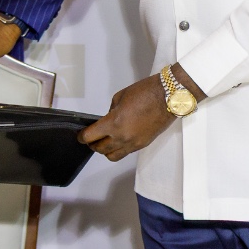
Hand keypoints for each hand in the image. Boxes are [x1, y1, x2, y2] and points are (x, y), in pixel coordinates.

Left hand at [77, 65, 200, 161]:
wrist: (168, 97)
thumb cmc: (146, 93)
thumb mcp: (119, 97)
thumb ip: (110, 112)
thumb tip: (107, 120)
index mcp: (114, 123)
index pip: (91, 136)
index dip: (83, 137)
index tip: (81, 136)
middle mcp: (122, 137)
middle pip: (101, 149)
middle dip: (93, 144)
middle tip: (90, 139)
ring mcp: (133, 143)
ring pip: (113, 156)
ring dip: (106, 151)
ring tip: (104, 143)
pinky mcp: (143, 145)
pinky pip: (126, 153)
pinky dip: (119, 149)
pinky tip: (118, 140)